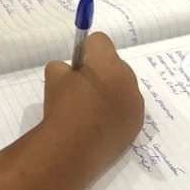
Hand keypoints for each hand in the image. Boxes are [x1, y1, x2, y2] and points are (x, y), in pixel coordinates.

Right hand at [42, 32, 144, 167]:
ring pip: (122, 88)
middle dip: (99, 72)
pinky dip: (113, 113)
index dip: (85, 50)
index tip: (75, 67)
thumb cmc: (62, 107)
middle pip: (114, 64)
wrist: (72, 148)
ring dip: (108, 92)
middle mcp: (128, 79)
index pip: (100, 40)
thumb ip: (62, 66)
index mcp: (107, 63)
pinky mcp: (136, 125)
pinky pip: (126, 109)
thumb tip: (70, 73)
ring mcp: (135, 104)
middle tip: (78, 91)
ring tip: (87, 112)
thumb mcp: (52, 77)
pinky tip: (97, 126)